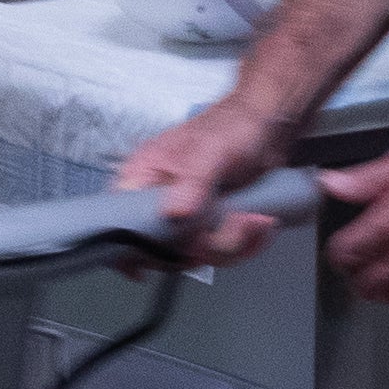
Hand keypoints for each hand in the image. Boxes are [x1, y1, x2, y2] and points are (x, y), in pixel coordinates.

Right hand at [116, 96, 298, 260]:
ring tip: (255, 221)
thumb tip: (173, 212)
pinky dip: (245, 244)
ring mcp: (185, 216)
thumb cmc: (233, 126)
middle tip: (234, 225)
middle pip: (162, 248)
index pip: (119, 220)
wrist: (269, 126)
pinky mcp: (210, 226)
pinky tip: (260, 224)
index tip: (155, 262)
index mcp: (144, 176)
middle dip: (204, 246)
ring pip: (196, 254)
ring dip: (233, 245)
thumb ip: (192, 181)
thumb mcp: (210, 152)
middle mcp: (160, 200)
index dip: (132, 246)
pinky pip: (219, 251)